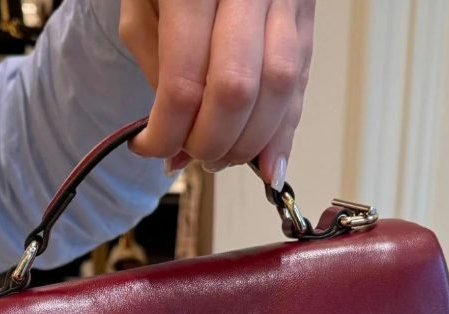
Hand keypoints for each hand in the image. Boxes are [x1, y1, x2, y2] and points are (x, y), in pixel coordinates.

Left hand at [120, 0, 315, 187]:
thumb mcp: (142, 7)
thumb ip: (157, 72)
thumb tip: (174, 145)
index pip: (184, 83)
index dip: (169, 133)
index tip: (153, 150)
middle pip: (237, 91)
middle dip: (213, 142)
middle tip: (193, 157)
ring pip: (280, 89)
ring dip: (251, 143)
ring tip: (223, 158)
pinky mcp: (306, 11)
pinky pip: (302, 80)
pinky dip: (284, 129)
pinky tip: (269, 162)